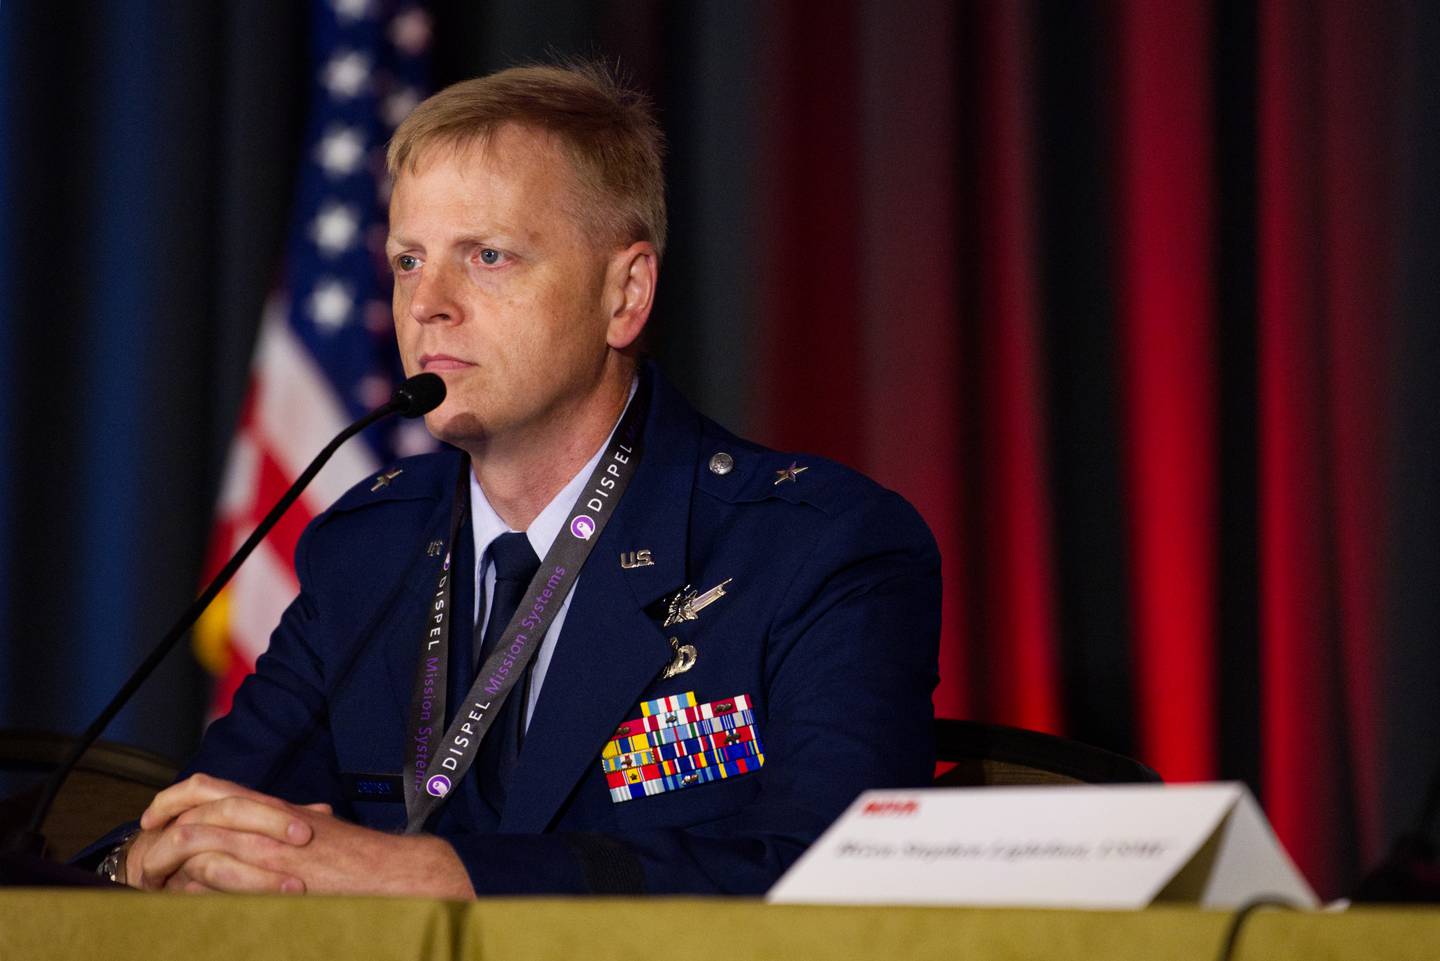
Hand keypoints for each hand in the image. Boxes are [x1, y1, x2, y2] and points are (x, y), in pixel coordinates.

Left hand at [135, 773, 474, 897]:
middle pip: (199, 805)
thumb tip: (284, 826)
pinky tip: (184, 896)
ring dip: (172, 859)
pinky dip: (193, 885)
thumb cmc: (363, 862)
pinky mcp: (273, 876)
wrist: (392, 873)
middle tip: (143, 838)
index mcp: (274, 809)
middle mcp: (267, 821)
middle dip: (163, 821)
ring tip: (155, 876)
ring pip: (201, 838)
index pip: (214, 787)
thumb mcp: (322, 836)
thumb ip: (296, 828)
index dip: (176, 796)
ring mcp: (269, 848)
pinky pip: (217, 875)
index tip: (156, 813)